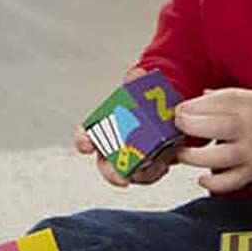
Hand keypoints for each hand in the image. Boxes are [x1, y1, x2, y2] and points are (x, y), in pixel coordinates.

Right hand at [74, 66, 177, 189]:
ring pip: (129, 174)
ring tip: (155, 165)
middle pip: (104, 165)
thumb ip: (137, 80)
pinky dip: (156, 172)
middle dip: (112, 173)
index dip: (83, 141)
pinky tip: (165, 163)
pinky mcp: (149, 165)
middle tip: (122, 177)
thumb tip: (135, 74)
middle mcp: (113, 147)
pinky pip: (148, 175)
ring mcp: (130, 159)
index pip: (86, 136)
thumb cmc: (145, 98)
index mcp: (104, 127)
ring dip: (139, 174)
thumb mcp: (142, 85)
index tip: (86, 145)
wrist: (167, 108)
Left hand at [173, 89, 251, 193]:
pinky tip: (203, 178)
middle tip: (177, 128)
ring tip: (183, 153)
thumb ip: (225, 97)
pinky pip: (229, 183)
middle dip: (187, 127)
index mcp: (247, 104)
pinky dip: (213, 183)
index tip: (179, 111)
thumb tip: (199, 98)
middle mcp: (248, 128)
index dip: (189, 107)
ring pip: (215, 157)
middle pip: (211, 126)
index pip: (211, 102)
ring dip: (193, 156)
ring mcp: (250, 152)